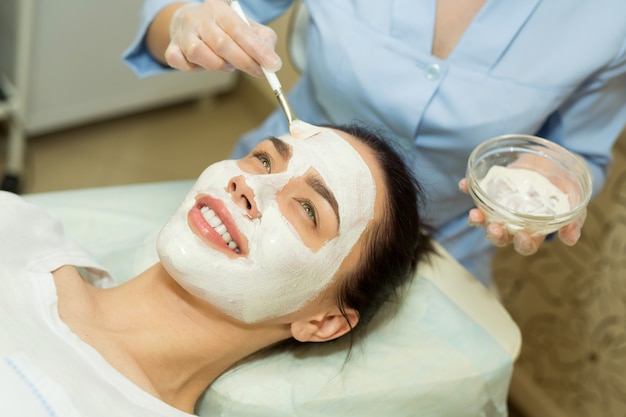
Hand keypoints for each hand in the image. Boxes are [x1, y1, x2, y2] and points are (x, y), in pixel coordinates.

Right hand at [164, 0, 281, 75]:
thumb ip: (263, 41)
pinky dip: (191, 68)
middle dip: (243, 61)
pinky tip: (202, 66)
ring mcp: (184, 34)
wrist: (192, 23)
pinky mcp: (172, 49)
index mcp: (220, 9)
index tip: (272, 65)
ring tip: (227, 64)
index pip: (240, 30)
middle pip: (221, 43)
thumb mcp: (247, 28)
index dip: (257, 50)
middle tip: (258, 71)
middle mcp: (199, 19)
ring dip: (218, 65)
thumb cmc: (224, 28)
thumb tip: (271, 61)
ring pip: (199, 53)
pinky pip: (178, 61)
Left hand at [458, 178, 585, 255]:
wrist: (555, 163)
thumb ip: (573, 221)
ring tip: (475, 213)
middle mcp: (513, 222)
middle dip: (495, 235)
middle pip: (500, 235)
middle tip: (494, 228)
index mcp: (532, 230)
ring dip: (478, 219)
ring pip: (484, 219)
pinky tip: (464, 184)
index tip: (522, 236)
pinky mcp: (491, 190)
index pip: (525, 245)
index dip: (522, 244)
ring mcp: (499, 207)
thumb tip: (570, 239)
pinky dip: (468, 189)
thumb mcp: (574, 204)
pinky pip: (476, 192)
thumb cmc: (565, 189)